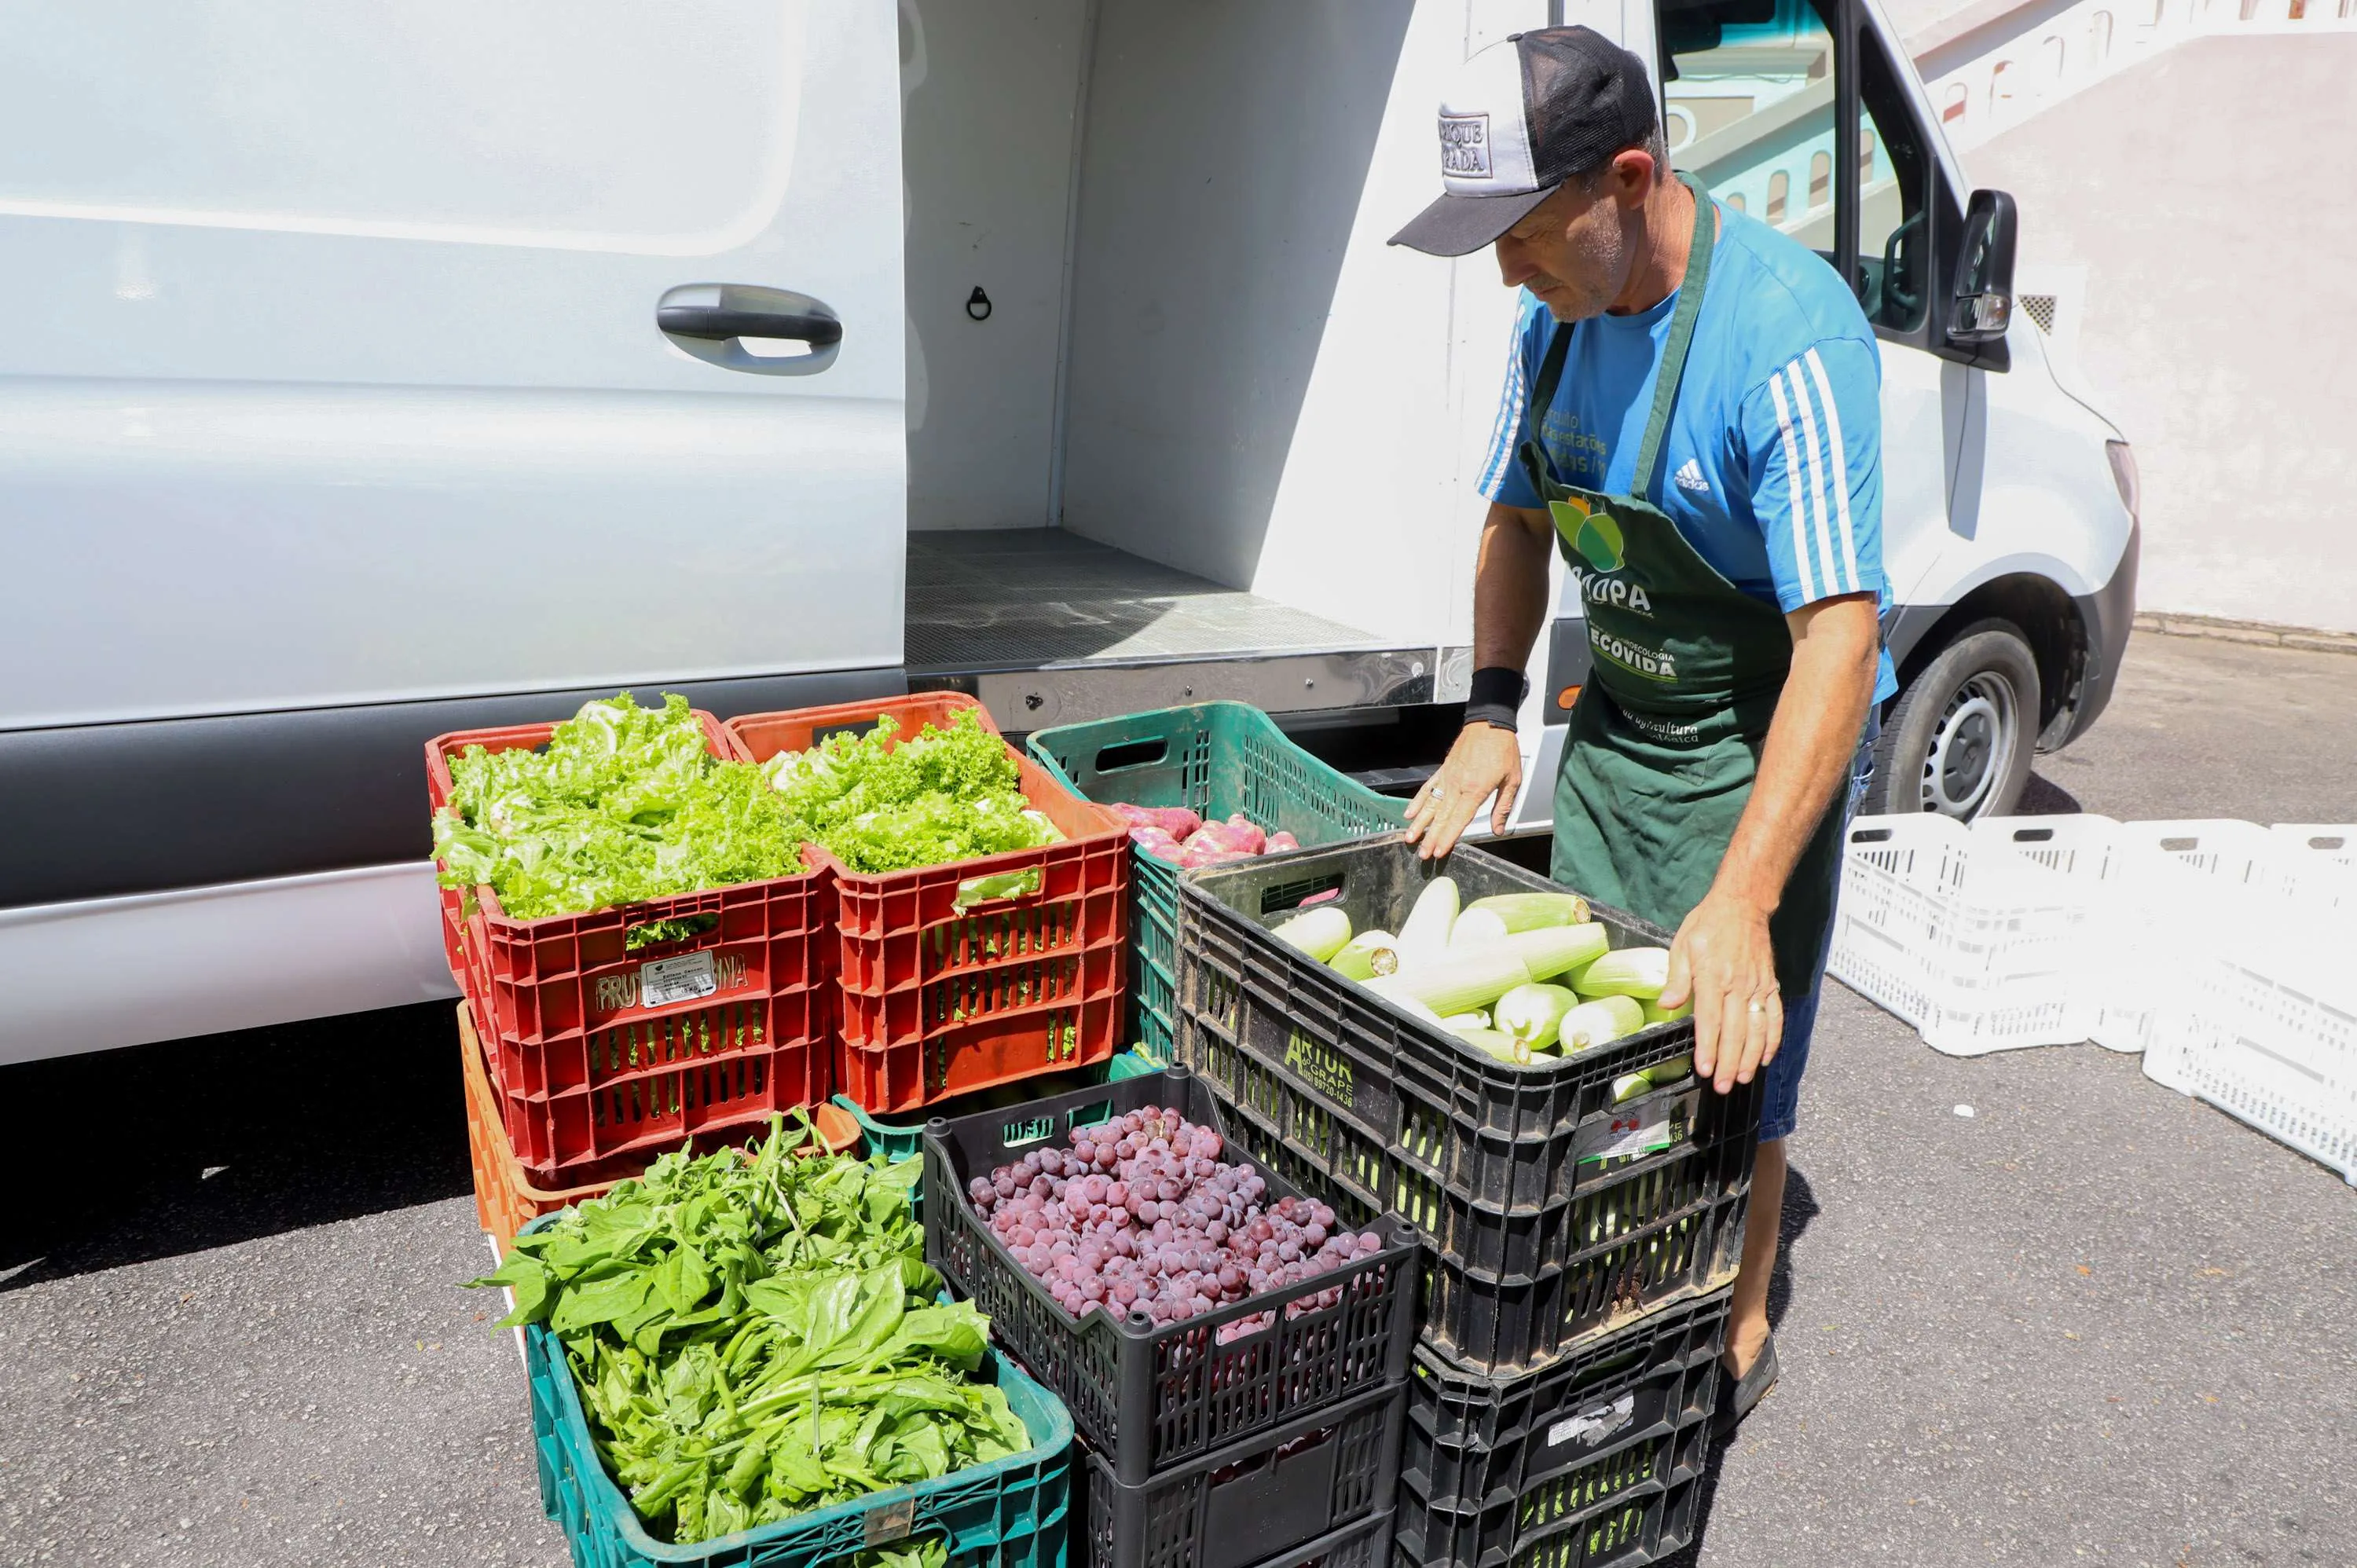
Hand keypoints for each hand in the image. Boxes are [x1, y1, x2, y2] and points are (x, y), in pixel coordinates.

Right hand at [1405, 724, 1521, 860]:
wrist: (1490, 723)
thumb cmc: (1503, 749)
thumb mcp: (1512, 779)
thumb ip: (1502, 806)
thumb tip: (1498, 829)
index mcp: (1476, 790)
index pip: (1459, 819)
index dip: (1448, 837)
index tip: (1439, 851)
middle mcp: (1458, 786)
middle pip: (1441, 816)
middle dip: (1431, 837)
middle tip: (1422, 854)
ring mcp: (1448, 778)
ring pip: (1430, 804)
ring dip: (1419, 823)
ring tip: (1410, 837)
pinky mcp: (1443, 770)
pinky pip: (1428, 788)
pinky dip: (1418, 801)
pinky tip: (1410, 813)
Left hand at [1659, 889, 1780, 1094]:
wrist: (1743, 905)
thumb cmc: (1708, 925)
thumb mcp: (1682, 945)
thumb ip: (1676, 978)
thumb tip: (1667, 1005)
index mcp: (1713, 976)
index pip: (1710, 1020)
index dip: (1709, 1048)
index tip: (1706, 1069)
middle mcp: (1738, 985)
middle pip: (1735, 1032)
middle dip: (1729, 1063)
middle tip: (1723, 1086)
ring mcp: (1758, 987)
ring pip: (1758, 1030)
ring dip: (1750, 1058)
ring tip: (1743, 1079)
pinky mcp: (1770, 985)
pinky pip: (1775, 1017)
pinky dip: (1772, 1040)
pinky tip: (1765, 1058)